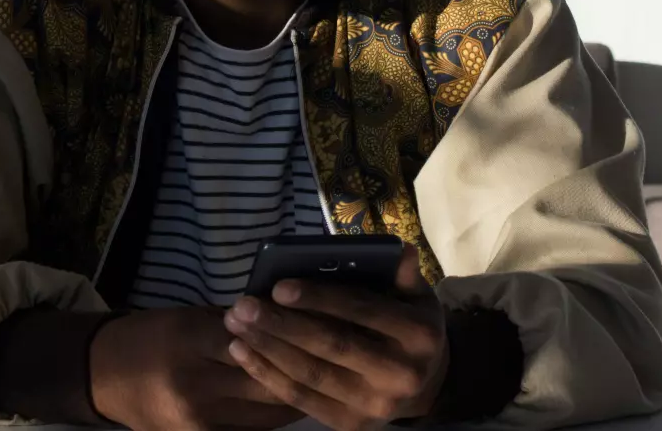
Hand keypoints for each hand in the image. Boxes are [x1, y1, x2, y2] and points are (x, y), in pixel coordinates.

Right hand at [89, 306, 303, 430]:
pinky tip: (292, 403)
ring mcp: (199, 422)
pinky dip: (274, 419)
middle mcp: (195, 386)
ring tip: (322, 380)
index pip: (252, 339)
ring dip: (296, 397)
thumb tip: (282, 320)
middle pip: (267, 381)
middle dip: (302, 369)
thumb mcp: (189, 317)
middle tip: (333, 356)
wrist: (103, 376)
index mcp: (189, 341)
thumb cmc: (151, 337)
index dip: (286, 334)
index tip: (313, 324)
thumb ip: (233, 323)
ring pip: (268, 414)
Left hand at [224, 246, 448, 430]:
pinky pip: (302, 399)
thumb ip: (402, 273)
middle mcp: (400, 375)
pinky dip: (268, 374)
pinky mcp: (350, 425)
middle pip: (331, 345)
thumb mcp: (416, 295)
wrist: (427, 385)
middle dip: (282, 324)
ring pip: (311, 374)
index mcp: (418, 334)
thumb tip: (396, 248)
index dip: (318, 298)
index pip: (361, 311)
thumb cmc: (409, 326)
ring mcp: (374, 406)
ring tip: (234, 324)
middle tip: (243, 305)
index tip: (277, 287)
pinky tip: (242, 352)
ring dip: (266, 348)